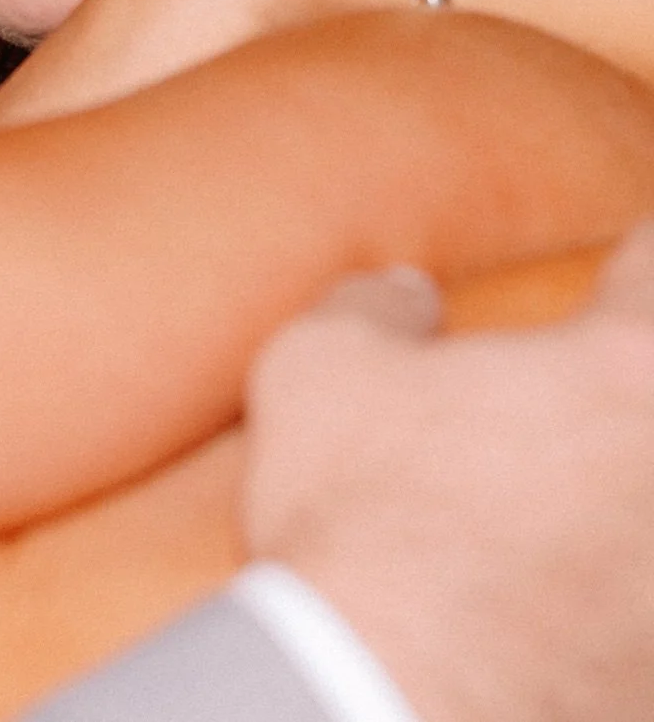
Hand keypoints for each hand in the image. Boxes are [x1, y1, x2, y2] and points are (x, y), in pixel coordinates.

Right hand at [243, 229, 653, 721]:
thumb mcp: (317, 371)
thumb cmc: (358, 529)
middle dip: (632, 391)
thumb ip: (371, 307)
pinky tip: (582, 601)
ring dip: (634, 499)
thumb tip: (402, 293)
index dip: (638, 262)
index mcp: (632, 368)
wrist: (379, 709)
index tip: (614, 276)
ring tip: (584, 508)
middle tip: (594, 400)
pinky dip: (631, 604)